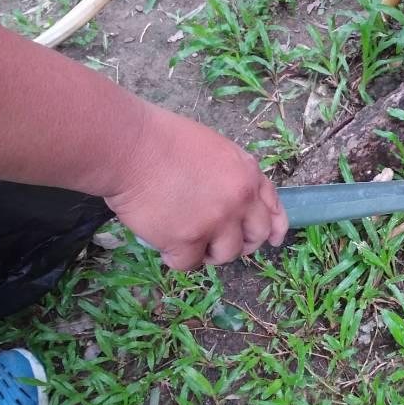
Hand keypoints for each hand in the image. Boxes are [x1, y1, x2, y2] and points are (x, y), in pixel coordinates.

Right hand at [104, 104, 287, 269]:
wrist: (130, 147)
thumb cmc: (162, 140)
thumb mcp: (214, 148)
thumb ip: (231, 175)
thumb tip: (235, 201)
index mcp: (247, 174)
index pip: (273, 207)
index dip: (274, 227)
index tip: (272, 239)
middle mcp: (240, 199)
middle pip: (255, 237)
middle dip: (240, 244)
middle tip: (218, 243)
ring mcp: (217, 221)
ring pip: (226, 255)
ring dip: (208, 253)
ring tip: (187, 240)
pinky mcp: (188, 240)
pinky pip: (189, 264)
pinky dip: (175, 257)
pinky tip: (164, 244)